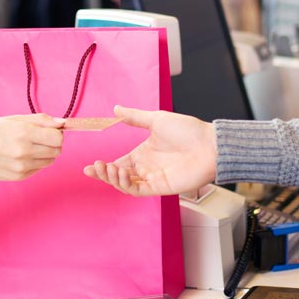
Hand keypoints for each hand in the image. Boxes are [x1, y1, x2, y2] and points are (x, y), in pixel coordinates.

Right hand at [0, 113, 64, 180]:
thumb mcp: (14, 119)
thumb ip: (40, 120)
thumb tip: (62, 123)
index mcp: (23, 132)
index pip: (57, 137)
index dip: (57, 133)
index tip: (50, 131)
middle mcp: (24, 151)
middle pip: (57, 150)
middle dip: (52, 143)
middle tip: (40, 139)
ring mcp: (22, 166)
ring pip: (50, 160)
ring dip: (45, 153)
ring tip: (30, 147)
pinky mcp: (19, 176)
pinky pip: (39, 168)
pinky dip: (36, 162)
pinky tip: (23, 156)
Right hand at [82, 105, 216, 195]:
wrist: (209, 144)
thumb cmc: (188, 131)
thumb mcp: (156, 119)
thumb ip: (135, 117)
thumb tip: (116, 108)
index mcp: (143, 154)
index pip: (118, 163)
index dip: (103, 166)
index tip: (89, 165)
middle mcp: (146, 167)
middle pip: (118, 176)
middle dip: (103, 174)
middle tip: (94, 167)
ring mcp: (152, 178)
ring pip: (125, 185)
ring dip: (112, 178)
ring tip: (106, 167)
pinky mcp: (160, 187)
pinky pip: (138, 190)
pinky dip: (126, 184)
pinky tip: (120, 172)